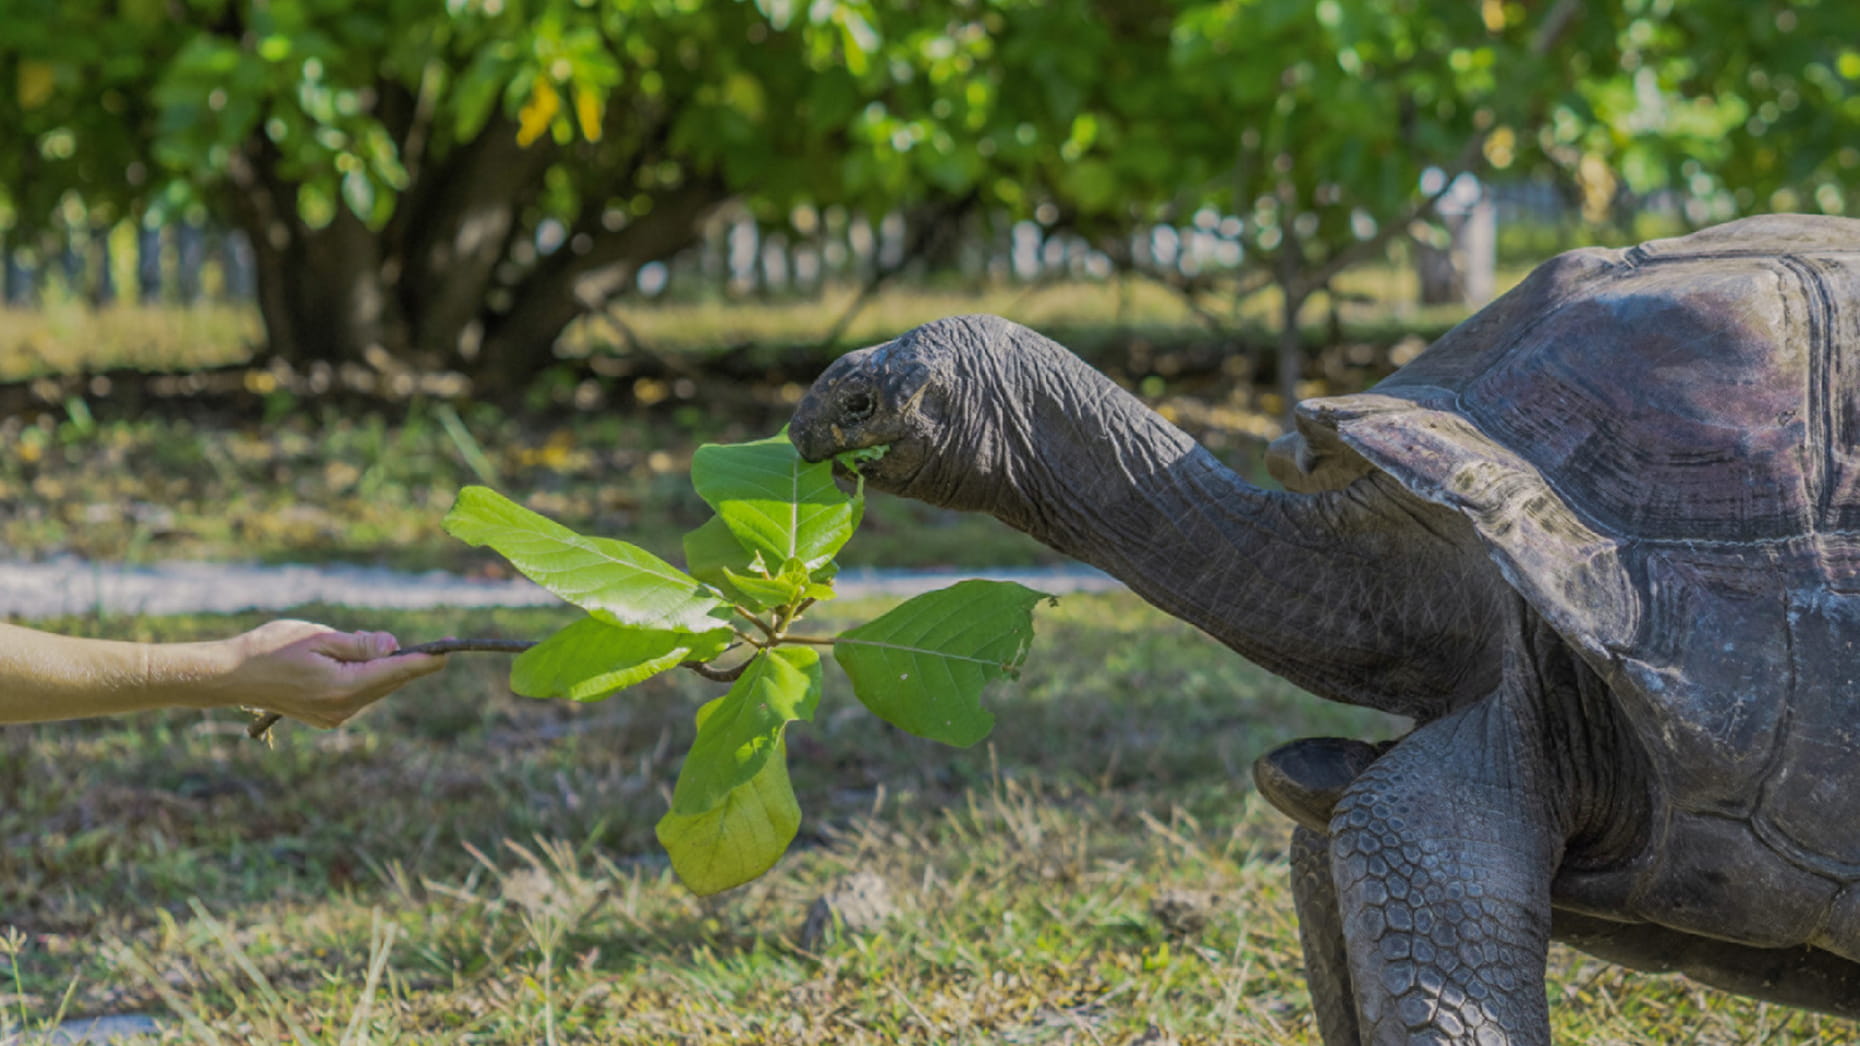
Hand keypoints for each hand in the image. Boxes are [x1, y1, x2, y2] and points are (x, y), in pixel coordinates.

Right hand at [215, 620, 446, 727]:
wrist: (232, 677)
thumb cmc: (271, 648)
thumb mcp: (319, 637)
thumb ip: (360, 645)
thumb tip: (395, 647)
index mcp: (343, 688)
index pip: (397, 672)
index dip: (426, 660)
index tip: (450, 650)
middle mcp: (344, 709)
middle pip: (392, 682)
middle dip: (411, 662)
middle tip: (436, 644)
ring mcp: (335, 717)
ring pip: (377, 688)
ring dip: (385, 668)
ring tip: (369, 645)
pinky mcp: (328, 718)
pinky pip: (361, 694)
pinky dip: (368, 677)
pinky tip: (355, 662)